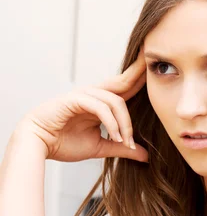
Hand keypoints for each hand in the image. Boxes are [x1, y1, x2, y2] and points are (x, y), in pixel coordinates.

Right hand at [20, 50, 148, 162]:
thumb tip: (145, 156)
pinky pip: (100, 107)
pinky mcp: (74, 99)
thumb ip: (122, 148)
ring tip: (126, 142)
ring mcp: (84, 94)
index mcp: (101, 102)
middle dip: (139, 71)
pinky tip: (116, 137)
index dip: (142, 78)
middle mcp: (94, 94)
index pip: (127, 87)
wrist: (38, 146)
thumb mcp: (102, 147)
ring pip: (115, 101)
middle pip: (123, 80)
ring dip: (124, 123)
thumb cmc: (65, 143)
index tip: (159, 69)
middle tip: (154, 59)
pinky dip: (112, 123)